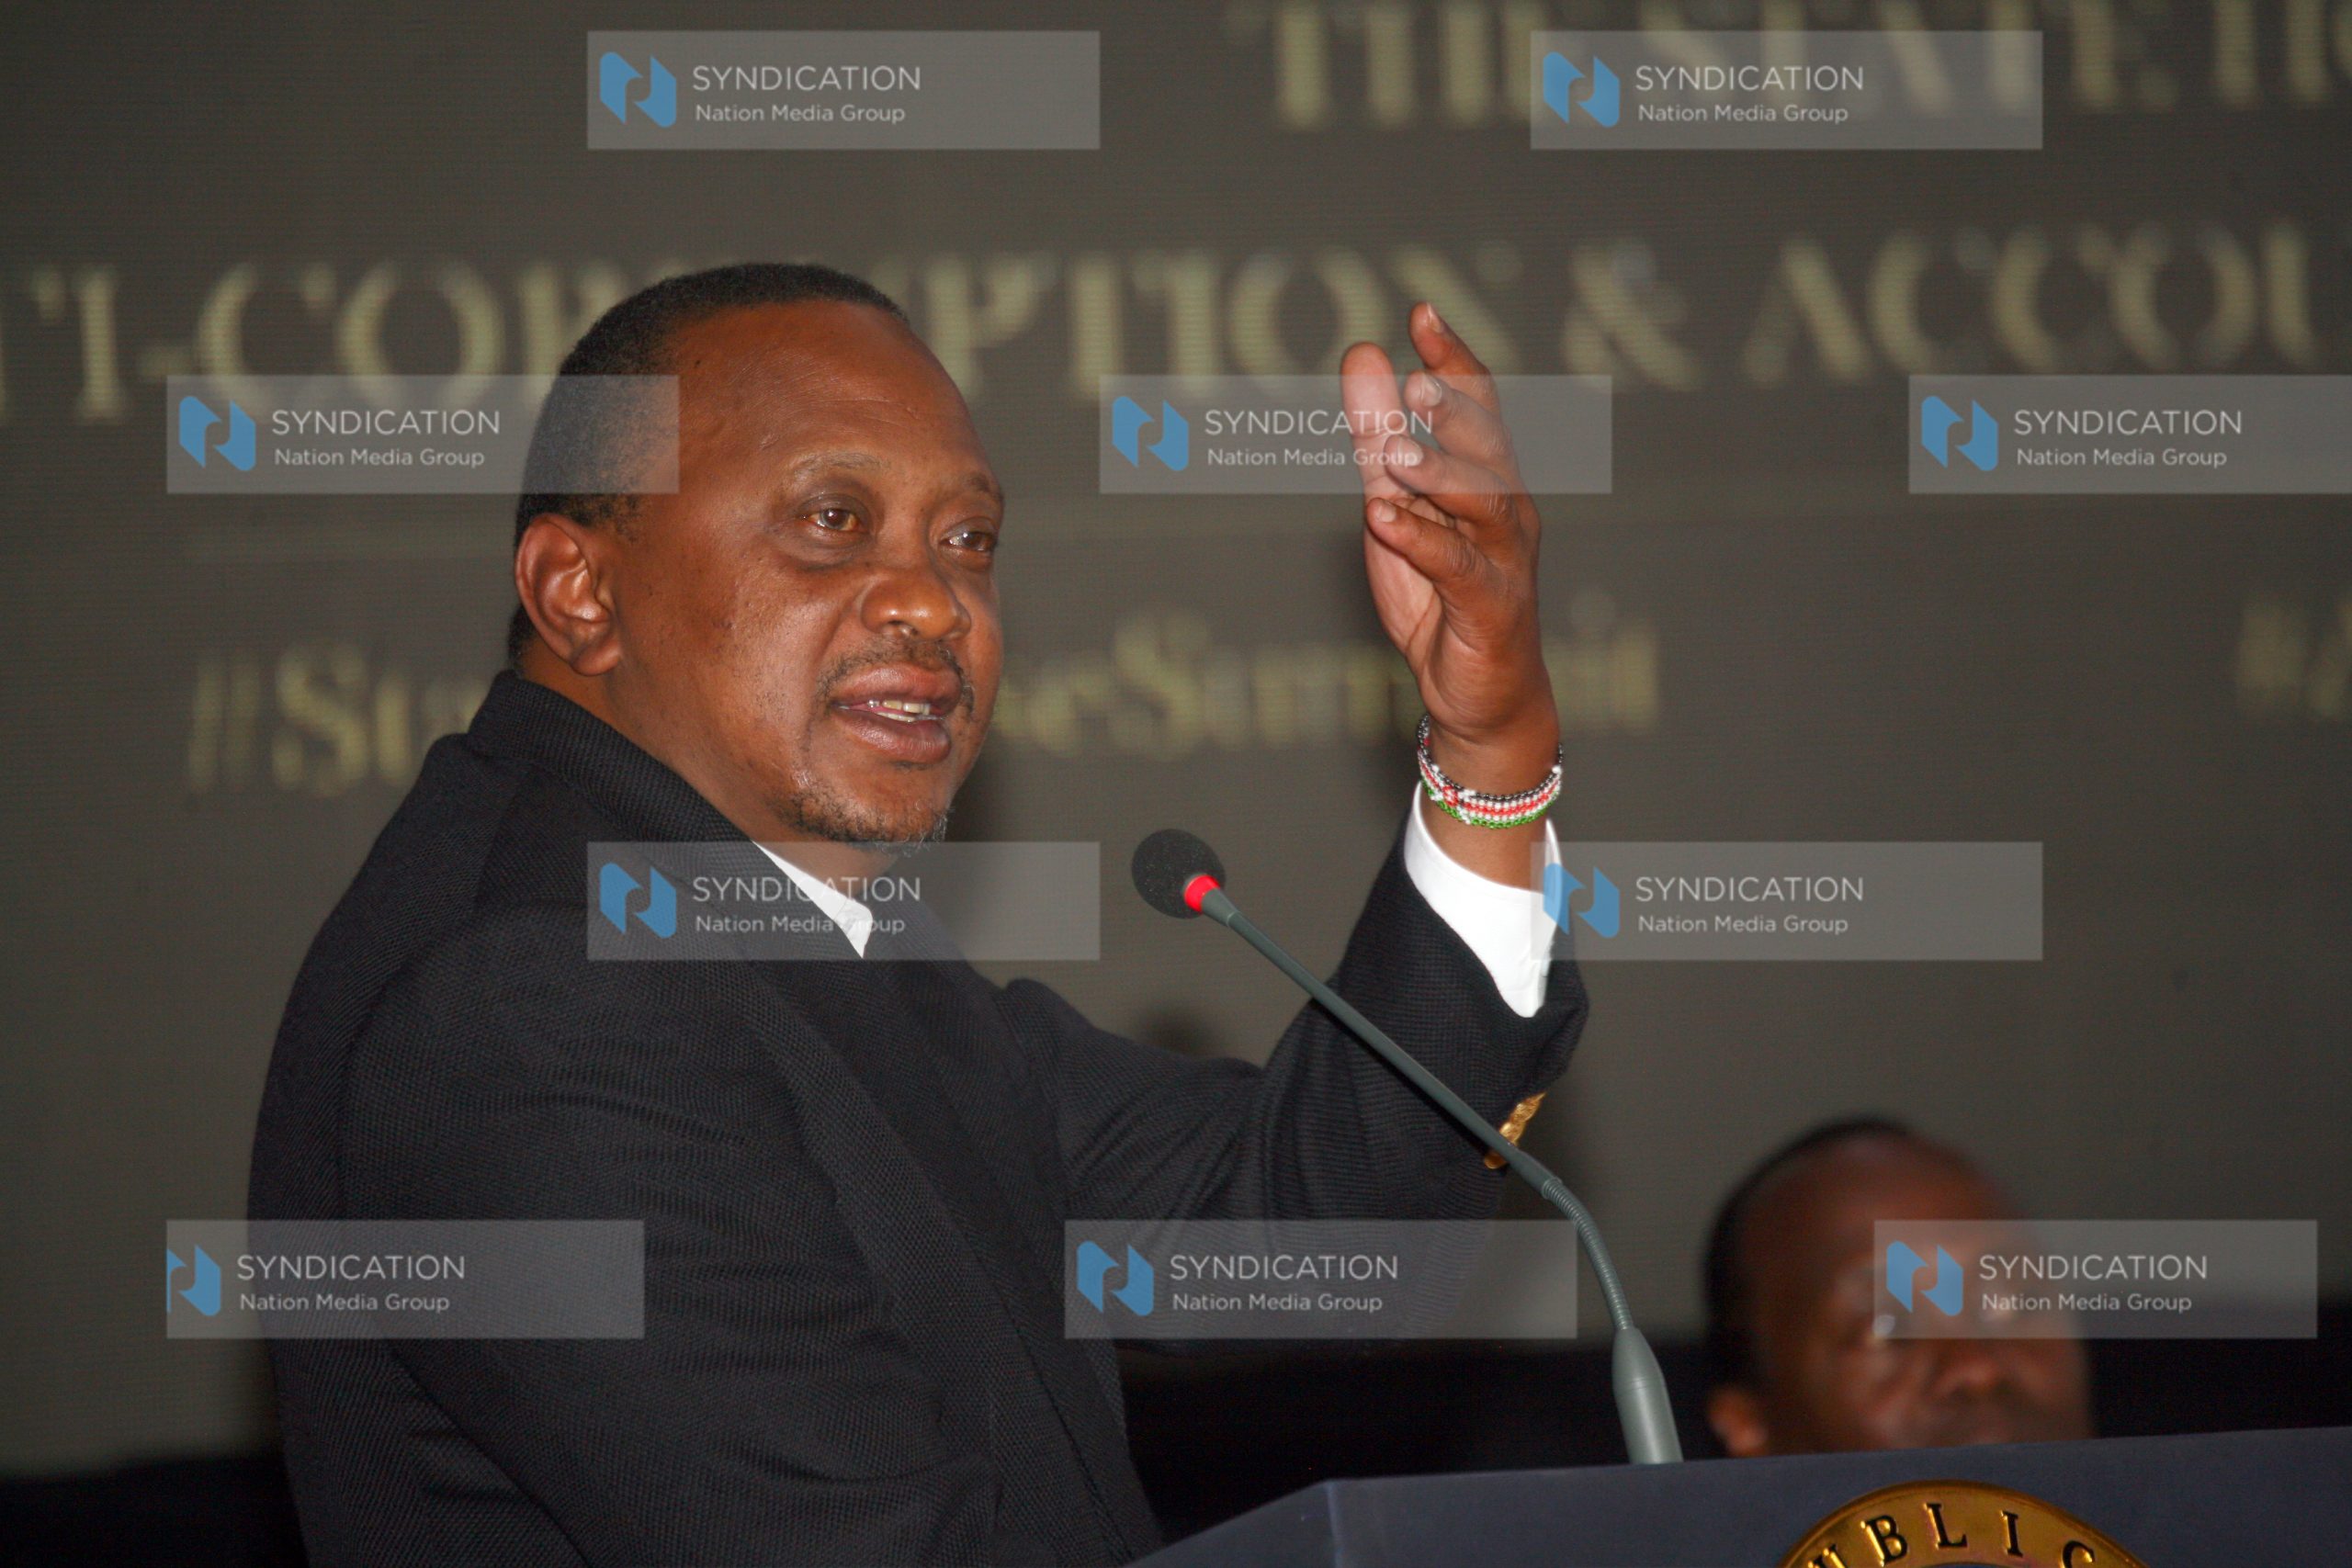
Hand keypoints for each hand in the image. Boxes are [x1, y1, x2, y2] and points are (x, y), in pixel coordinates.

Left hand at [1342, 304, 1558, 885]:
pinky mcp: (1489, 608)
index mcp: (1487, 477)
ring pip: (1482, 505)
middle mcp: (1507, 511)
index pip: (1478, 405)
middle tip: (1416, 376)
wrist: (1477, 693)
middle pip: (1489, 447)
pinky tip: (1384, 520)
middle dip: (1454, 410)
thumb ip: (1378, 430)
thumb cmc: (1440, 593)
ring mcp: (1503, 559)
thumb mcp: (1396, 501)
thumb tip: (1362, 352)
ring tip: (1395, 450)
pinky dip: (1421, 542)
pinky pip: (1457, 568)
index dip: (1452, 358)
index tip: (1421, 311)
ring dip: (1441, 473)